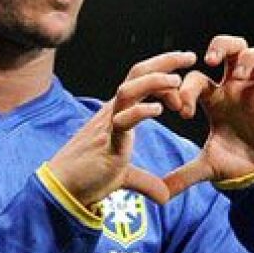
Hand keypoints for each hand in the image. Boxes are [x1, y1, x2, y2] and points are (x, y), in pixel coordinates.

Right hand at [48, 51, 196, 206]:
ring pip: (128, 90)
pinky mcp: (106, 142)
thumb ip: (146, 181)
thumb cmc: (88, 179)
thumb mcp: (124, 177)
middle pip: (136, 74)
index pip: (140, 80)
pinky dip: (141, 111)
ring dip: (154, 81)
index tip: (186, 71)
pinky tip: (159, 109)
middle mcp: (112, 112)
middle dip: (164, 62)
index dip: (163, 71)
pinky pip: (123, 120)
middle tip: (189, 57)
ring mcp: (107, 125)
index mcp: (118, 113)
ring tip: (177, 81)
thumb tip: (164, 196)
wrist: (63, 190)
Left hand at [164, 35, 253, 197]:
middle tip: (210, 60)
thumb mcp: (208, 167)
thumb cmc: (239, 163)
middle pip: (233, 47)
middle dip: (222, 45)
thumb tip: (158, 194)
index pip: (197, 78)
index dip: (186, 88)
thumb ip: (182, 175)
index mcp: (217, 99)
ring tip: (237, 76)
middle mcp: (239, 90)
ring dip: (249, 58)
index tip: (182, 112)